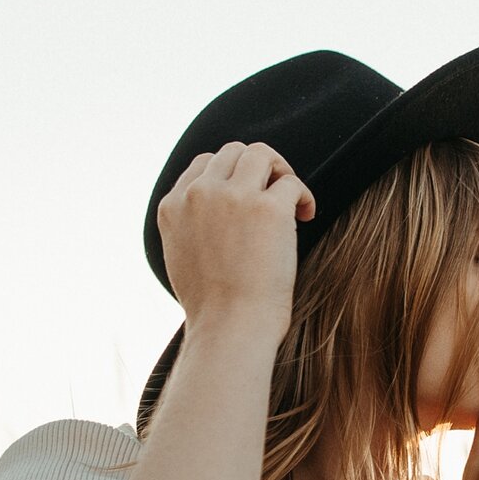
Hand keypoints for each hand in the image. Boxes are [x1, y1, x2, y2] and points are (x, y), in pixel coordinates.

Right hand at [155, 141, 314, 336]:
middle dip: (257, 168)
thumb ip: (190, 223)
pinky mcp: (268, 208)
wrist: (230, 327)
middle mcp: (199, 194)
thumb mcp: (180, 256)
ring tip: (290, 200)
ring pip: (262, 155)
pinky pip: (291, 182)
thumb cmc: (212, 306)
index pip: (204, 164)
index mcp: (173, 206)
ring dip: (280, 172)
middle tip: (273, 194)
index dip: (230, 174)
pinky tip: (306, 216)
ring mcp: (233, 197)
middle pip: (234, 151)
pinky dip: (303, 197)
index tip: (247, 195)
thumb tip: (213, 209)